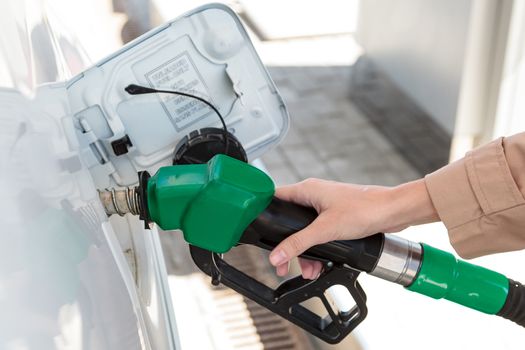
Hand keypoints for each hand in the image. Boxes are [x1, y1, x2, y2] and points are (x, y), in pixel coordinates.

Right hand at [268, 178, 437, 278]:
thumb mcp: (326, 230)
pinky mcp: (335, 216)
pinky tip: (320, 264)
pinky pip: (318, 233)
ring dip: (304, 251)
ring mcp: (325, 206)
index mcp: (307, 190)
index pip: (275, 198)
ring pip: (304, 230)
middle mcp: (313, 195)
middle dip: (288, 245)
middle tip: (282, 264)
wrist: (393, 211)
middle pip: (289, 221)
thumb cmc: (364, 210)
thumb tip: (277, 256)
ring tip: (308, 270)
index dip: (264, 214)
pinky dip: (317, 249)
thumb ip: (299, 244)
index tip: (260, 234)